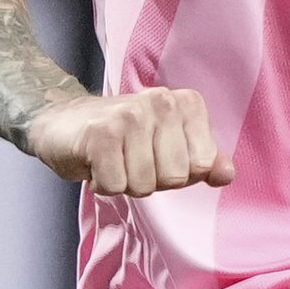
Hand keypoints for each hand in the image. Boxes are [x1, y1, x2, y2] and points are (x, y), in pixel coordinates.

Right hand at [25, 89, 234, 196]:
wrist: (62, 123)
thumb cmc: (122, 139)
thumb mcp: (169, 147)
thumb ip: (203, 161)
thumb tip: (227, 175)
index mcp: (186, 103)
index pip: (201, 166)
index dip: (177, 174)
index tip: (156, 156)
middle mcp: (162, 102)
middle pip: (175, 179)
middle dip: (150, 181)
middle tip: (130, 160)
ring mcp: (130, 115)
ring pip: (144, 186)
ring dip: (124, 183)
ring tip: (113, 160)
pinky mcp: (101, 133)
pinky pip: (115, 186)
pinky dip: (102, 185)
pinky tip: (96, 163)